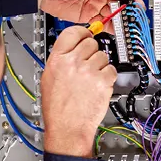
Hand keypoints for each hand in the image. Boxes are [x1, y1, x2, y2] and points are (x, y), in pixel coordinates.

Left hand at [37, 0, 143, 30]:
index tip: (138, 7)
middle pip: (119, 6)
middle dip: (127, 13)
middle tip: (133, 21)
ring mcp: (94, 6)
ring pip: (112, 16)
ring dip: (119, 22)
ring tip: (126, 28)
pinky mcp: (87, 16)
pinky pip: (101, 23)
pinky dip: (108, 27)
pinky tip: (114, 30)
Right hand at [41, 26, 117, 156]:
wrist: (67, 128)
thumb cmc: (58, 108)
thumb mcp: (49, 78)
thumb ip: (61, 59)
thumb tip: (74, 47)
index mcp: (57, 60)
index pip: (73, 32)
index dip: (83, 32)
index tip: (87, 34)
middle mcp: (73, 63)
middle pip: (91, 42)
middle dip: (92, 52)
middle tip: (88, 66)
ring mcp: (89, 71)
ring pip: (103, 56)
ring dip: (101, 66)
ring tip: (91, 80)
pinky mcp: (103, 81)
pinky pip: (112, 69)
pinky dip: (108, 77)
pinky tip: (99, 86)